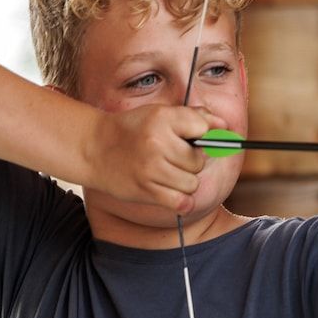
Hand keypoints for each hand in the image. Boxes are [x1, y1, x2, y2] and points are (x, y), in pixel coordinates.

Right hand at [82, 103, 215, 213]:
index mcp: (162, 118)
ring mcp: (151, 168)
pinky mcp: (146, 190)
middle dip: (191, 161)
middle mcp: (157, 142)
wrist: (92, 148)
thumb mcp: (159, 114)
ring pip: (192, 183)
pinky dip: (181, 201)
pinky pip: (182, 202)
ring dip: (184, 182)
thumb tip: (224, 126)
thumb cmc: (132, 130)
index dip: (203, 135)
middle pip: (199, 161)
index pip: (203, 128)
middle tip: (172, 157)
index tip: (192, 138)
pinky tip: (171, 192)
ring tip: (165, 173)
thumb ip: (194, 117)